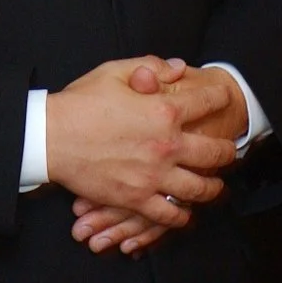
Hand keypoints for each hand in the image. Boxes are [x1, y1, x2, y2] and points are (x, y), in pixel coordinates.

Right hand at [45, 57, 237, 227]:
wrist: (50, 137)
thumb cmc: (81, 102)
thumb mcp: (115, 72)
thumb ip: (152, 67)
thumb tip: (180, 67)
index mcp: (164, 111)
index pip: (208, 102)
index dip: (221, 98)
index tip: (226, 99)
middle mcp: (166, 146)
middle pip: (215, 152)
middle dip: (227, 151)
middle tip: (230, 151)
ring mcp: (153, 176)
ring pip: (200, 188)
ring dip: (214, 187)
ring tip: (217, 186)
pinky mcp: (136, 199)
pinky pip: (169, 214)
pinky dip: (182, 215)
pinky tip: (186, 213)